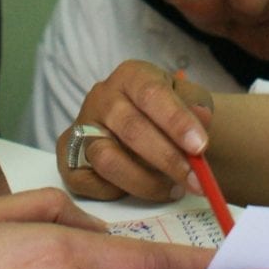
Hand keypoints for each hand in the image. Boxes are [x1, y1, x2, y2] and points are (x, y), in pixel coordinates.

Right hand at [56, 60, 213, 201]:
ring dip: (145, 182)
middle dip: (167, 159)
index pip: (151, 94)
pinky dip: (117, 192)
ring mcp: (81, 128)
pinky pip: (88, 182)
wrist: (147, 128)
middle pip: (131, 129)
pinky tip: (141, 190)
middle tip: (195, 181)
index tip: (200, 147)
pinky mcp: (67, 158)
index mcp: (131, 76)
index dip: (176, 121)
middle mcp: (101, 98)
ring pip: (108, 160)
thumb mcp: (188, 99)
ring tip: (173, 190)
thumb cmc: (168, 113)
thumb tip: (202, 118)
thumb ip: (197, 105)